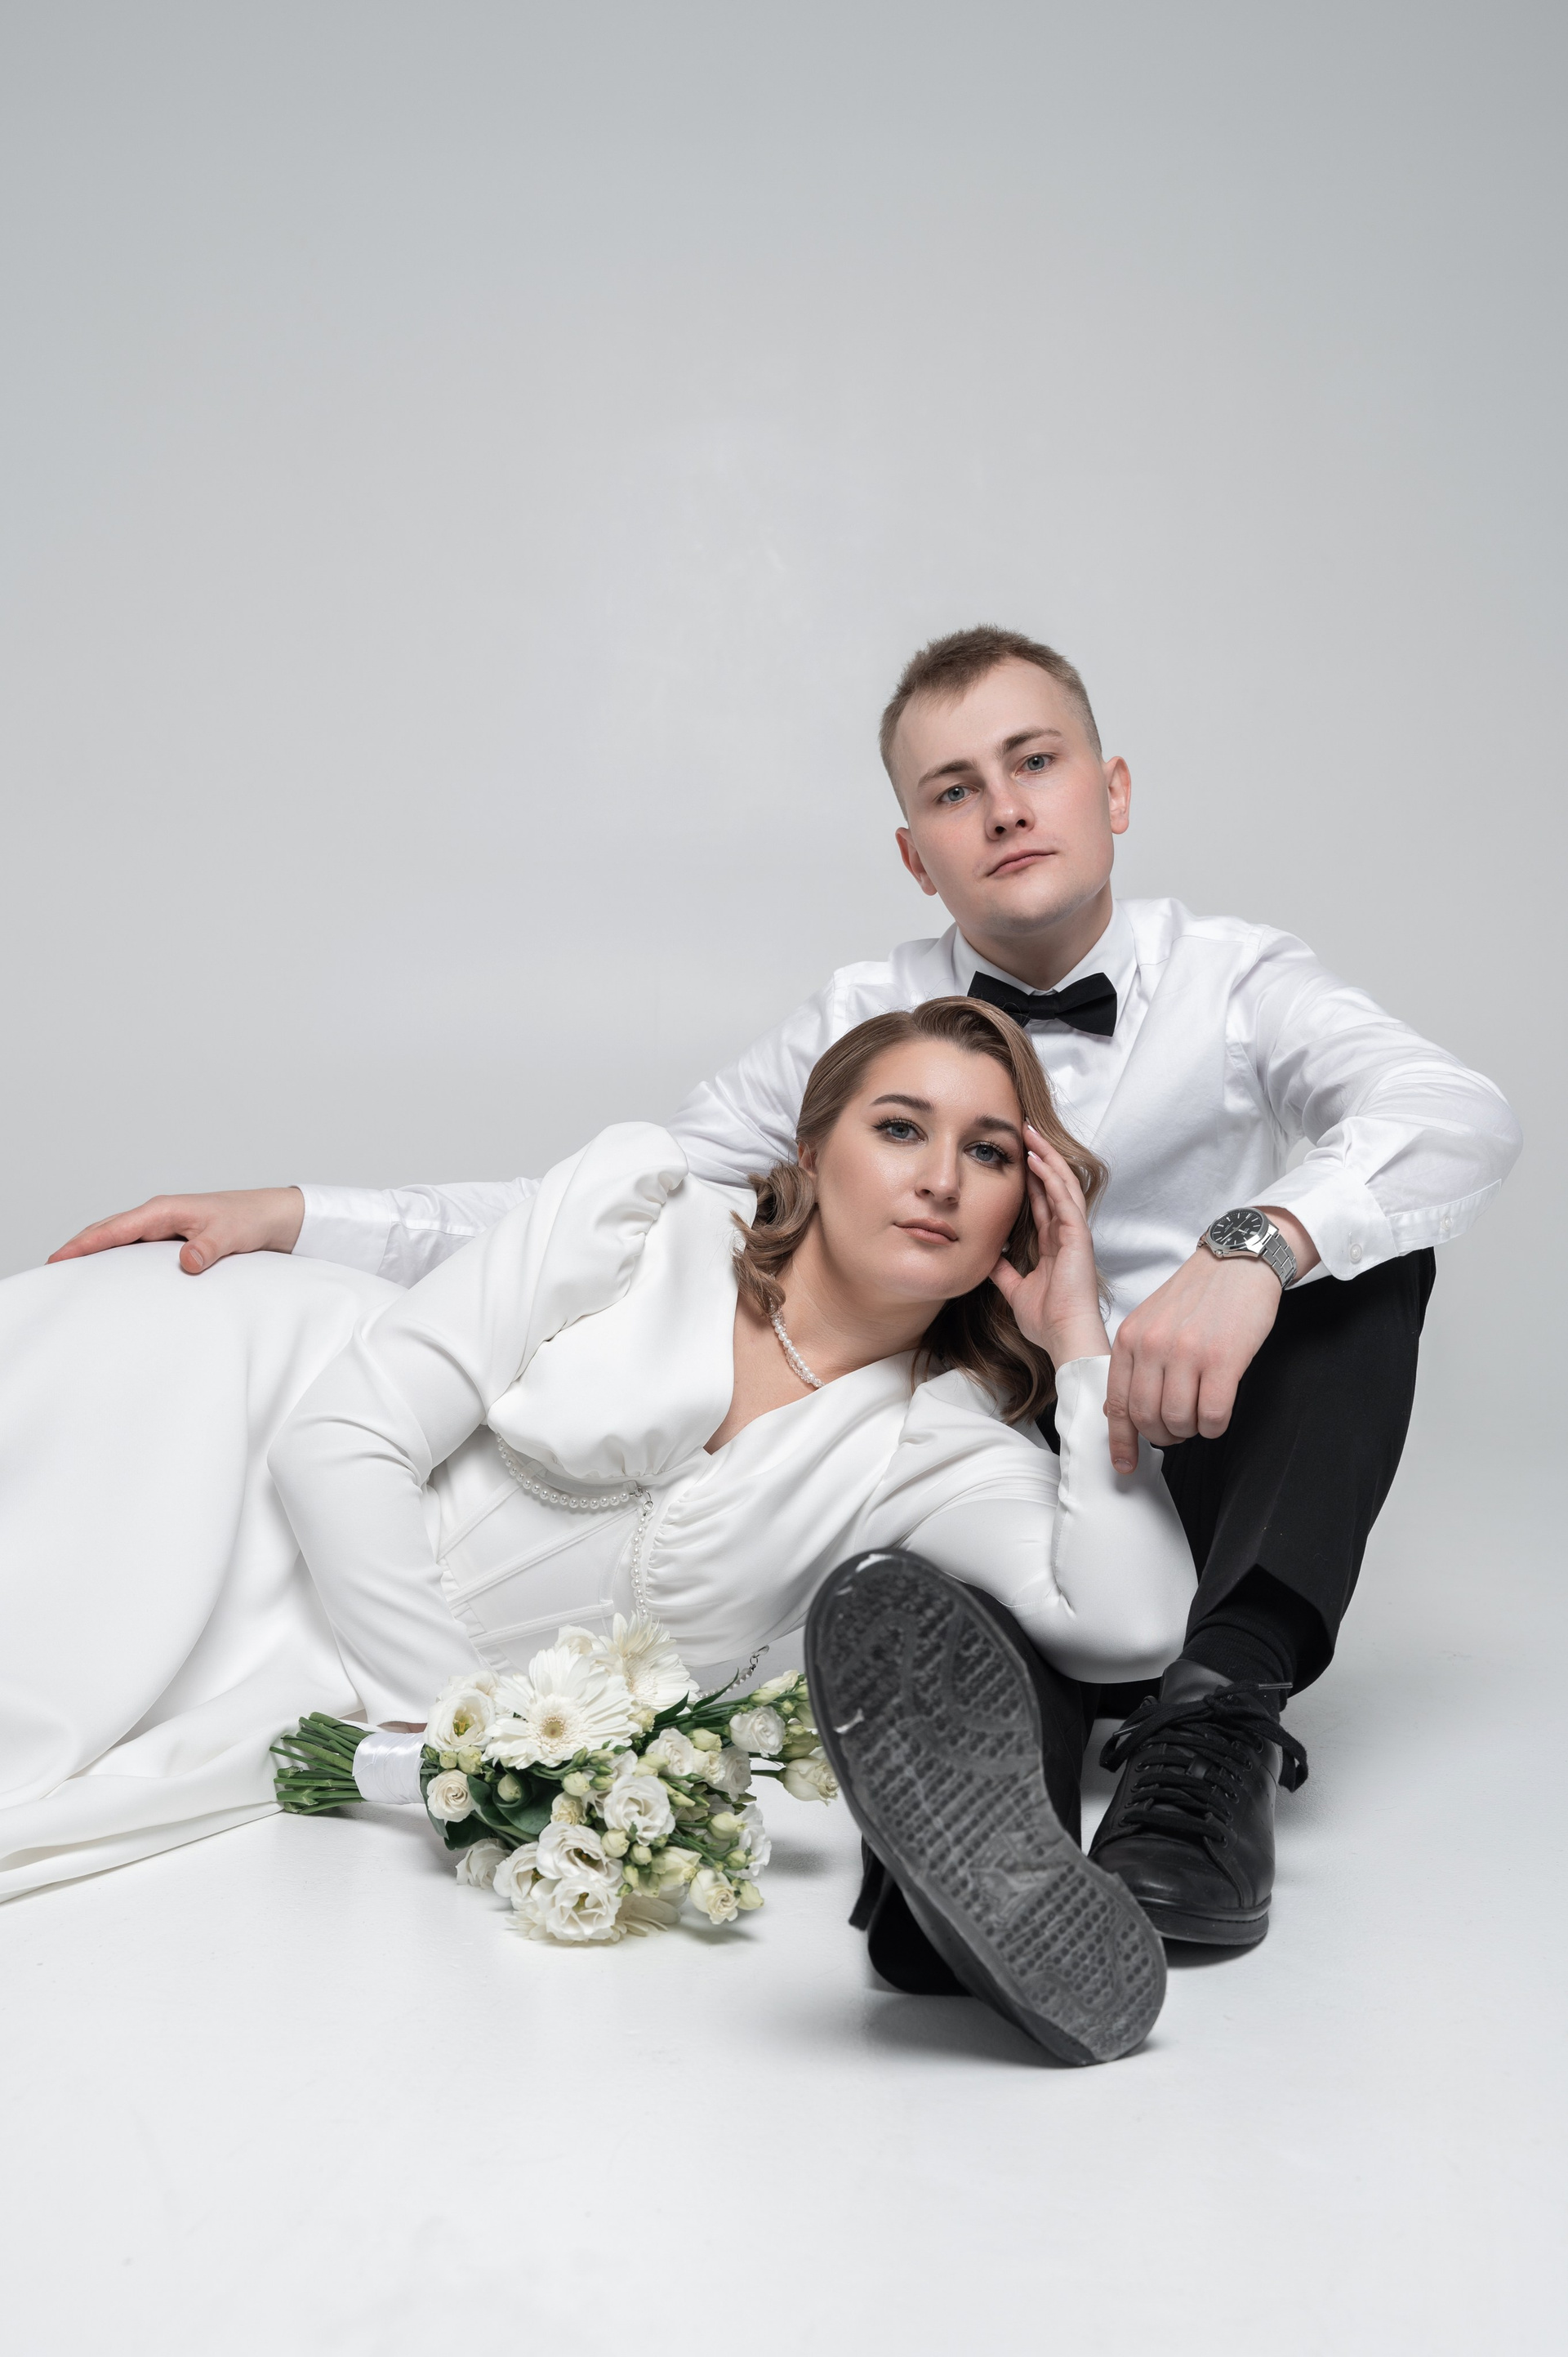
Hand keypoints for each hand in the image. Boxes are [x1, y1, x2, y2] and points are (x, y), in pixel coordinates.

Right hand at [47, 1187, 305, 1275]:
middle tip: (52, 1268)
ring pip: (121, 1239)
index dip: (85, 1243)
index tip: (60, 1257)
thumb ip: (207, 1248)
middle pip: (109, 1231)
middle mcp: (160, 1216)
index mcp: (165, 1210)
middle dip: (80, 1247)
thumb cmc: (251, 1219)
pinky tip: (111, 1276)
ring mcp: (166, 1227)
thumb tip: (186, 1262)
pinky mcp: (174, 1239)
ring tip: (71, 1274)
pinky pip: (137, 1249)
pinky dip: (119, 1259)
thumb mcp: (230, 1235)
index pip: (115, 1228)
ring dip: (97, 1253)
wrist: (274, 1217)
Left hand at [989, 1125, 1110, 1366]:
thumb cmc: (1046, 1320)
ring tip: (1031, 1133)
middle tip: (1024, 1130)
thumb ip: (1004, 1271)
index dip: (1030, 1178)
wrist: (1063, 1337)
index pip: (1041, 1201)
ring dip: (1046, 1157)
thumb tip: (988, 1258)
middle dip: (1040, 1156)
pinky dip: (1051, 1178)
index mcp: (1053, 1244)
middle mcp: (1065, 1233)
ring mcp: (1074, 1233)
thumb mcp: (1015, 1290)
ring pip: (1062, 1184)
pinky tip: (1037, 1160)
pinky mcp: (1078, 1236)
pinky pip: (1065, 1199)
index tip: (1016, 1155)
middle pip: (1053, 1185)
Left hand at [1104, 1205, 1315, 1471]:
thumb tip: (1118, 1413)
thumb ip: (1133, 1362)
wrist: (1238, 1260)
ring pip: (1179, 1421)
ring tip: (1202, 1415)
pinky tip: (1219, 1414)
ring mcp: (1186, 1352)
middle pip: (1148, 1419)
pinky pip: (1212, 1415)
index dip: (1121, 1442)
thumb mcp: (1149, 1321)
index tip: (1124, 1465)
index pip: (1117, 1404)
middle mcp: (1151, 1346)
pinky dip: (1215, 1426)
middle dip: (1164, 1436)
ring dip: (1192, 1430)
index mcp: (1129, 1338)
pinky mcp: (1222, 1359)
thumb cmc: (1196, 1295)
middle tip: (1180, 1429)